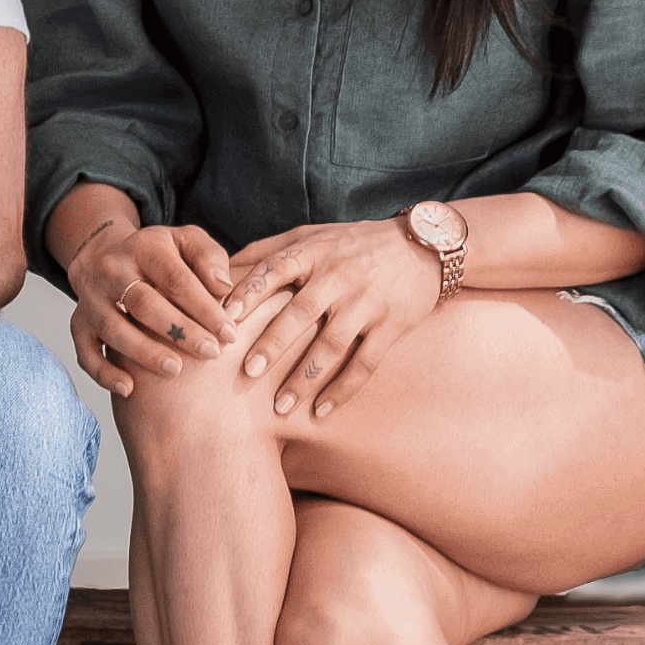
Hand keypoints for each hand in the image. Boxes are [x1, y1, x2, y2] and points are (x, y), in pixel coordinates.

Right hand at [63, 215, 240, 398]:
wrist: (103, 255)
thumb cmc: (158, 255)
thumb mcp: (186, 241)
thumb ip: (209, 258)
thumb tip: (224, 288)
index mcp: (144, 247)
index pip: (175, 279)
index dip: (204, 308)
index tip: (229, 333)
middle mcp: (112, 271)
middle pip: (143, 303)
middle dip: (179, 331)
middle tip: (211, 353)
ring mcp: (91, 299)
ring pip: (113, 328)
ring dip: (144, 352)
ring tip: (175, 369)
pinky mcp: (79, 324)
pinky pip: (85, 352)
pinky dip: (104, 373)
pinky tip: (129, 389)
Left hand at [222, 220, 442, 420]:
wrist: (422, 247)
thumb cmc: (354, 244)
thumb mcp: (312, 234)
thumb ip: (268, 248)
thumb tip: (221, 268)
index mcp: (314, 252)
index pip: (275, 270)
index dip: (249, 293)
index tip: (226, 319)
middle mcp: (339, 275)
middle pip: (301, 312)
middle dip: (273, 344)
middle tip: (247, 373)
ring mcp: (366, 301)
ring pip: (332, 345)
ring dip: (305, 378)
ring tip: (280, 406)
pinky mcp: (391, 324)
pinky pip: (365, 363)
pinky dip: (343, 389)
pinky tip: (321, 410)